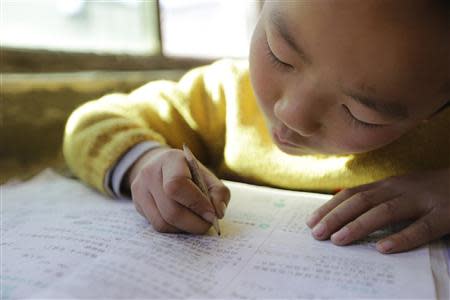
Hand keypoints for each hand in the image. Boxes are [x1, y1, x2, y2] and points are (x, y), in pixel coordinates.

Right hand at [126, 147, 229, 233]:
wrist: (161, 166)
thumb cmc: (189, 173)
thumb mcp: (206, 175)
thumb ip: (218, 192)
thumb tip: (217, 213)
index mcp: (170, 160)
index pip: (177, 185)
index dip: (196, 203)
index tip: (212, 214)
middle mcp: (150, 173)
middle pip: (171, 210)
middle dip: (194, 223)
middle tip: (208, 224)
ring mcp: (139, 189)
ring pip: (163, 222)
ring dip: (184, 228)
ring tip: (196, 222)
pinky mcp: (137, 204)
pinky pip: (157, 226)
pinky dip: (174, 228)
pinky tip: (183, 221)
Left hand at [306, 168, 449, 252]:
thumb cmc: (429, 190)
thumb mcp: (400, 189)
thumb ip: (377, 198)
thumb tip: (343, 215)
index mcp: (388, 184)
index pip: (352, 194)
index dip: (330, 207)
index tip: (311, 221)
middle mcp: (401, 189)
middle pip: (362, 201)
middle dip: (336, 217)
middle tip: (317, 234)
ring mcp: (423, 201)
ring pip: (385, 211)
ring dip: (359, 226)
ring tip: (339, 240)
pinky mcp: (445, 215)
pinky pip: (422, 228)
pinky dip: (402, 238)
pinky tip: (383, 248)